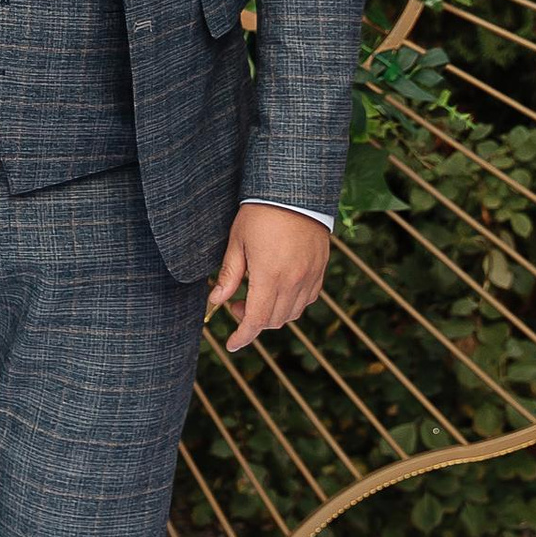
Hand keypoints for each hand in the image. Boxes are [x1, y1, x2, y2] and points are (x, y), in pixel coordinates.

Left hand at [204, 204, 330, 354]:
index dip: (242, 336)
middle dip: (252, 321)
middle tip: (237, 303)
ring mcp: (310, 277)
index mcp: (270, 277)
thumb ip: (229, 276)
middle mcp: (294, 282)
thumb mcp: (237, 243)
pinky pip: (307, 299)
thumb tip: (216, 300)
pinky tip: (279, 288)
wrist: (295, 192)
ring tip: (257, 294)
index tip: (232, 344)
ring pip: (292, 313)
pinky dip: (292, 303)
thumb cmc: (260, 214)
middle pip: (274, 320)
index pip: (256, 321)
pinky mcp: (320, 270)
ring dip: (272, 313)